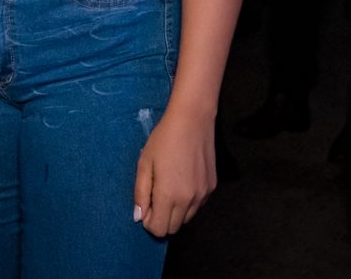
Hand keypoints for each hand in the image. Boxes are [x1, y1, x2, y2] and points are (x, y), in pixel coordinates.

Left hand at [133, 105, 215, 237]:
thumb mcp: (144, 164)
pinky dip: (187, 203)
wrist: (192, 121)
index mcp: (169, 195)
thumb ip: (140, 193)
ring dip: (174, 212)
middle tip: (154, 196)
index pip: (159, 229)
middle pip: (173, 228)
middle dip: (161, 219)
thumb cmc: (163, 140)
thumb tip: (139, 217)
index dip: (149, 221)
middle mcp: (189, 201)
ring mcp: (203, 196)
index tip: (145, 205)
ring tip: (168, 187)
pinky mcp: (211, 188)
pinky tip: (182, 181)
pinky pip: (197, 206)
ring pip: (186, 219)